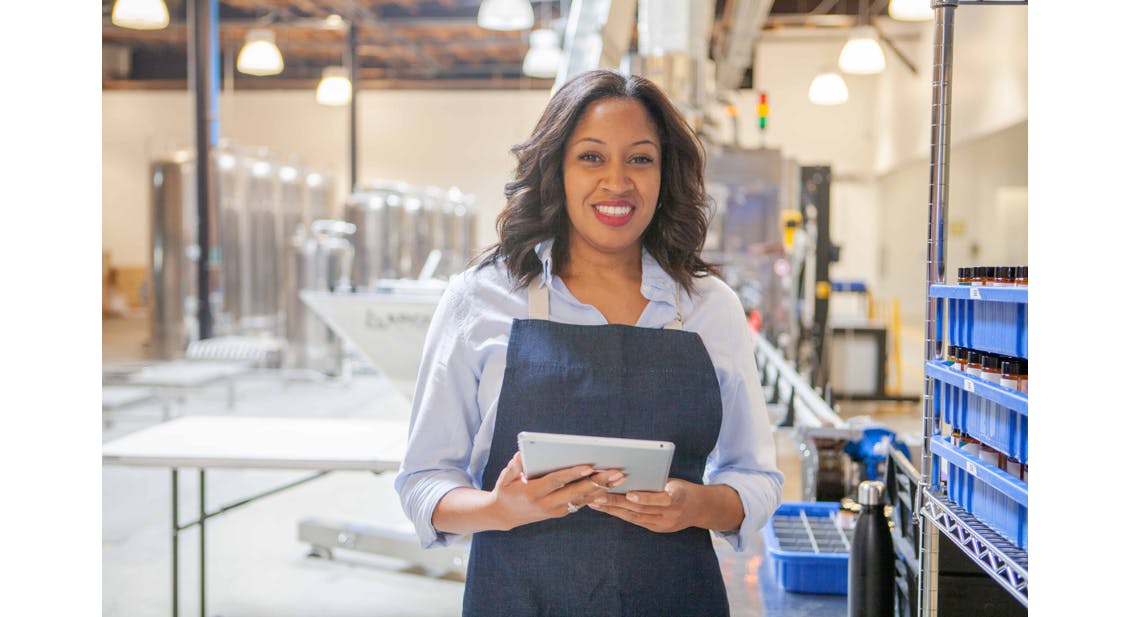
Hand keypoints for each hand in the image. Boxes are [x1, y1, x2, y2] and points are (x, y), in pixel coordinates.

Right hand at [490, 451, 625, 529]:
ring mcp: (556, 510)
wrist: (504, 516)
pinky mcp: (561, 512)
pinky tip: (611, 486)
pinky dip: (597, 495)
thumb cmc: (506, 491)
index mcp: (534, 494)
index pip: (557, 482)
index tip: (589, 466)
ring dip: (602, 488)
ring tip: (619, 477)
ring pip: (583, 499)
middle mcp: (547, 504)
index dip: (573, 474)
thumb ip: (514, 467)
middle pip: (576, 493)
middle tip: (615, 472)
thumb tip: (522, 455)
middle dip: (597, 482)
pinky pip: (581, 503)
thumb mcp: (504, 479)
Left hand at [587, 478, 700, 532]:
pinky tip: (606, 508)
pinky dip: (619, 514)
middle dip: (617, 502)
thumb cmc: (681, 488)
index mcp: (678, 497)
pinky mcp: (657, 529)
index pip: (661, 499)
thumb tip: (629, 474)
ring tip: (595, 502)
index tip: (630, 494)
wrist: (699, 508)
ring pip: (635, 517)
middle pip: (641, 509)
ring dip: (613, 509)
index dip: (645, 498)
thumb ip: (656, 482)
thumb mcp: (674, 482)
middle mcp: (671, 514)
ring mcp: (663, 524)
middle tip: (598, 496)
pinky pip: (635, 521)